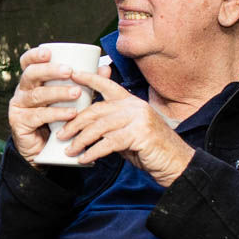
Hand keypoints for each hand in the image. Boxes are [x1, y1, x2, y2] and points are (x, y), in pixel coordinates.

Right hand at [7, 46, 107, 164]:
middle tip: (69, 71)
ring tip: (77, 93)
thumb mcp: (71, 100)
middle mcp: (22, 91)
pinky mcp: (20, 123)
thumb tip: (104, 68)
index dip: (35, 55)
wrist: (44, 151)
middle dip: (50, 71)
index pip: (27, 63)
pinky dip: (56, 114)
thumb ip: (86, 84)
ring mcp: (19, 107)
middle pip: (31, 75)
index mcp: (32, 81)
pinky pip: (38, 116)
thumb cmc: (58, 120)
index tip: (49, 53)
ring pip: (36, 95)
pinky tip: (70, 113)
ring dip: (58, 92)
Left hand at [51, 70, 195, 186]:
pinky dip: (93, 152)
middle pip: (97, 110)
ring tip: (69, 150)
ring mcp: (138, 119)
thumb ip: (110, 126)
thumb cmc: (150, 149)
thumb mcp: (128, 133)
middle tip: (61, 134)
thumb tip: (84, 129)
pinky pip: (109, 143)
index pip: (107, 86)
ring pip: (100, 127)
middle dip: (76, 123)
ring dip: (81, 140)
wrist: (176, 163)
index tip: (73, 75)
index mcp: (131, 102)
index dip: (89, 79)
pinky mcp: (140, 134)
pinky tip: (84, 159)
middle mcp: (134, 106)